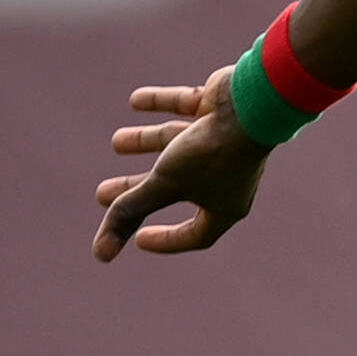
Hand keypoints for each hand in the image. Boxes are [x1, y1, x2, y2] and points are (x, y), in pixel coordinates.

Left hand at [91, 72, 272, 259]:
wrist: (254, 102)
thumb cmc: (214, 151)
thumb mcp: (164, 185)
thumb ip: (131, 211)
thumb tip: (102, 254)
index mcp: (227, 204)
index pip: (197, 235)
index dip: (167, 240)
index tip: (138, 238)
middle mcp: (229, 176)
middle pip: (177, 189)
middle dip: (139, 190)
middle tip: (103, 193)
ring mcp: (225, 141)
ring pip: (179, 145)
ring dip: (146, 142)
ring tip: (116, 142)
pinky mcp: (221, 110)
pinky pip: (187, 106)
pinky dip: (162, 103)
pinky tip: (136, 101)